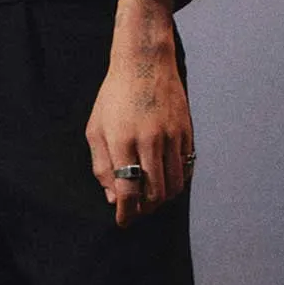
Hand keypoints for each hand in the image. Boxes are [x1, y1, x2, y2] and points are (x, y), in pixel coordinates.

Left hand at [85, 0, 194, 227]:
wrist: (145, 62)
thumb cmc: (115, 96)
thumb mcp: (96, 128)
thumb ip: (102, 164)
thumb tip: (111, 196)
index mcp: (123, 140)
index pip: (128, 191)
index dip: (126, 213)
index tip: (123, 222)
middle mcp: (150, 141)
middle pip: (154, 194)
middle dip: (145, 211)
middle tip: (137, 213)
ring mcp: (172, 136)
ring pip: (174, 185)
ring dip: (162, 200)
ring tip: (151, 200)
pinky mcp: (187, 132)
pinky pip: (187, 169)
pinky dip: (178, 182)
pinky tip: (167, 182)